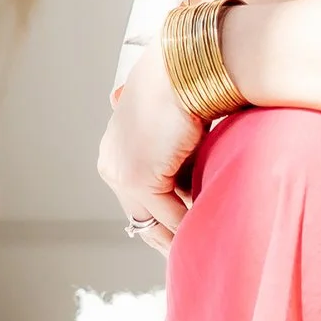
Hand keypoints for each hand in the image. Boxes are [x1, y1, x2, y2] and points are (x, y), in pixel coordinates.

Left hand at [97, 44, 200, 251]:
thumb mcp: (174, 131)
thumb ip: (176, 161)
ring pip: (155, 219)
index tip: (182, 236)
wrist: (184, 65)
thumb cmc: (186, 86)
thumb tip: (192, 191)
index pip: (136, 199)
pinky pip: (170, 214)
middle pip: (141, 215)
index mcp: (113, 150)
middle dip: (167, 236)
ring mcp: (121, 173)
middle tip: (192, 255)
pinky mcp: (139, 178)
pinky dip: (190, 225)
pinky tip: (210, 233)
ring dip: (181, 234)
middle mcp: (111, 164)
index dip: (160, 220)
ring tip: (206, 249)